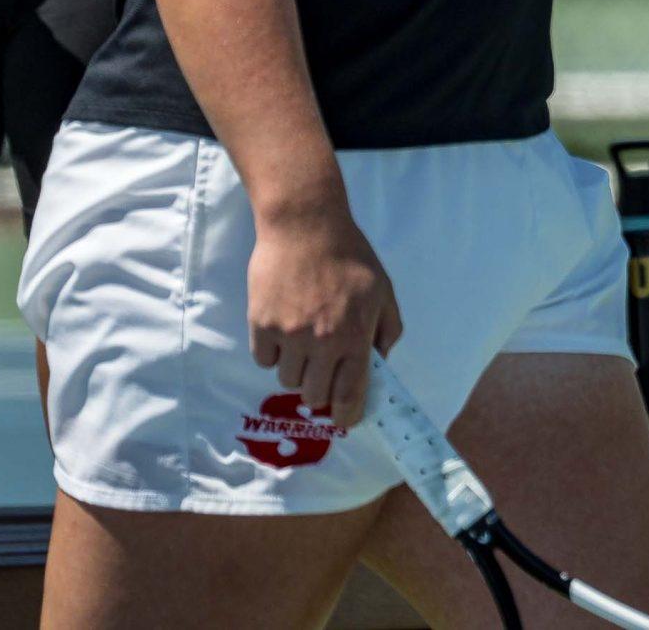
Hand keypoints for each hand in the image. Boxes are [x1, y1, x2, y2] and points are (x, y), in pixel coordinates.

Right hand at [247, 208, 402, 428]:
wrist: (305, 227)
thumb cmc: (350, 257)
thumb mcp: (383, 291)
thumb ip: (387, 330)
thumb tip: (380, 364)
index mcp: (354, 335)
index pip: (349, 393)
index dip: (347, 414)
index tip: (345, 421)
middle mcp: (321, 341)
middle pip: (314, 396)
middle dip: (321, 392)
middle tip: (324, 374)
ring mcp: (288, 334)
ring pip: (288, 380)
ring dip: (298, 369)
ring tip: (305, 341)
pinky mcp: (261, 324)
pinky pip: (264, 360)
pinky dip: (274, 352)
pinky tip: (284, 328)